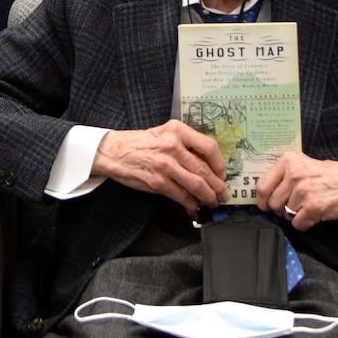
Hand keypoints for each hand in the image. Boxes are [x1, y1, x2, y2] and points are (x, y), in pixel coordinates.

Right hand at [91, 120, 227, 214]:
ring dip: (208, 197)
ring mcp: (165, 165)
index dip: (220, 164)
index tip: (222, 173)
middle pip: (204, 169)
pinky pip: (181, 196)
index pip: (209, 147)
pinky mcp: (157, 182)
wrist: (114, 151)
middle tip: (223, 193)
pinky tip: (193, 207)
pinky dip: (190, 204)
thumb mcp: (164, 133)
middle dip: (218, 185)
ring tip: (212, 202)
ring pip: (196, 185)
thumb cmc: (140, 143)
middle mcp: (173, 146)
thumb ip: (185, 143)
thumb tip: (207, 163)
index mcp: (177, 130)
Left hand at [255, 153, 337, 230]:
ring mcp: (304, 191)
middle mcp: (294, 175)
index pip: (261, 186)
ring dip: (295, 216)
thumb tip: (265, 194)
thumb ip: (284, 175)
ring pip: (285, 215)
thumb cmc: (330, 174)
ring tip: (308, 206)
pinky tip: (314, 214)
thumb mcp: (304, 164)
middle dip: (282, 209)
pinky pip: (298, 224)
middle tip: (296, 205)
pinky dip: (305, 223)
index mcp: (289, 161)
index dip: (262, 200)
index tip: (266, 205)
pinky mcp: (314, 207)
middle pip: (273, 204)